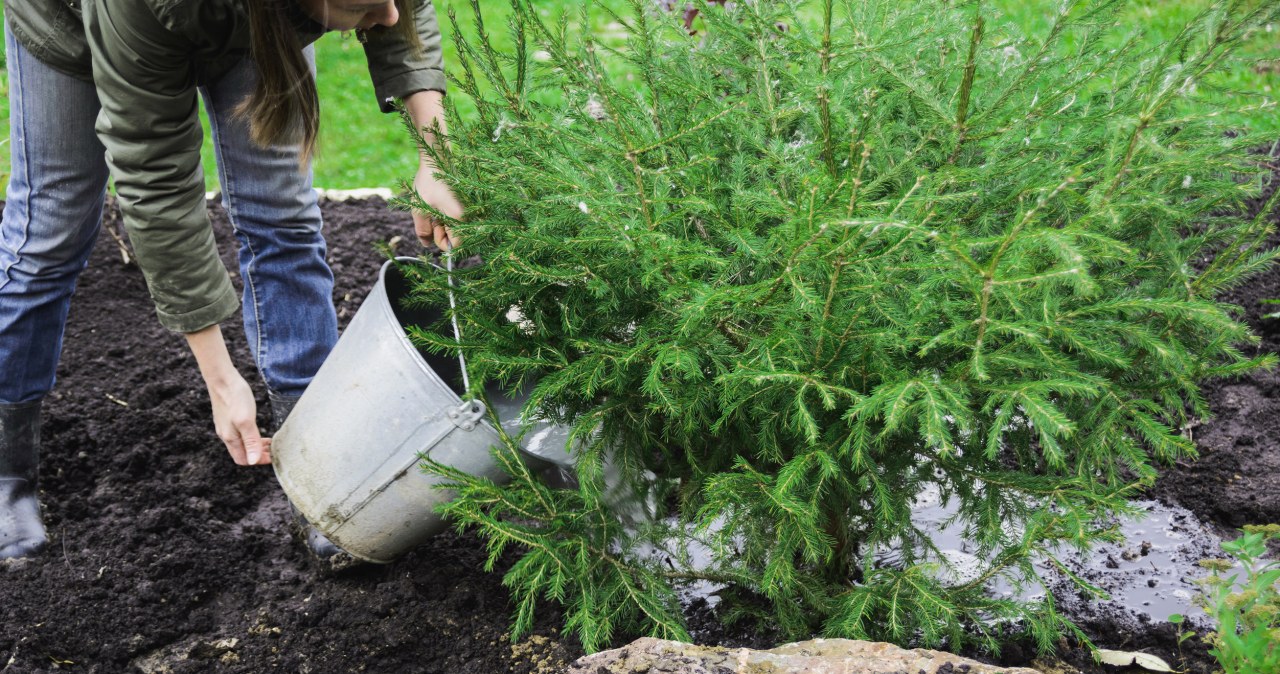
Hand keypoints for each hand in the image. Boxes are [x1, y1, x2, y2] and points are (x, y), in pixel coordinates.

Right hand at [184, 324, 270, 466]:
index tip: (273, 456)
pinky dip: (252, 436)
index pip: (243, 460)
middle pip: (242, 453)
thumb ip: (250, 441)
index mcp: (230, 438)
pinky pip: (240, 434)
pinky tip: (259, 430)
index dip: (258, 460)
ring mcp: (226, 426)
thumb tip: (253, 461)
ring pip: (242, 443)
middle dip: (258, 454)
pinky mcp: (228, 418)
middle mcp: (226, 434)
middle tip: (274, 450)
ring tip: (270, 442)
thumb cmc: (235, 397)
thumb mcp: (246, 421)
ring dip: (256, 445)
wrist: (222, 378)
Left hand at [412, 164, 463, 249]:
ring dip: (442, 223)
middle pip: (456, 238)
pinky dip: (446, 216)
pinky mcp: (465, 206)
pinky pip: (456, 220)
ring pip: (455, 229)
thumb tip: (427, 244)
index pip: (456, 246)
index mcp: (459, 218)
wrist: (438, 158)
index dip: (441, 242)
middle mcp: (469, 216)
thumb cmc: (428, 182)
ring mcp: (468, 211)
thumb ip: (422, 230)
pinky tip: (440, 205)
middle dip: (441, 231)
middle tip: (433, 215)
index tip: (433, 226)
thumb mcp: (419, 208)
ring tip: (435, 207)